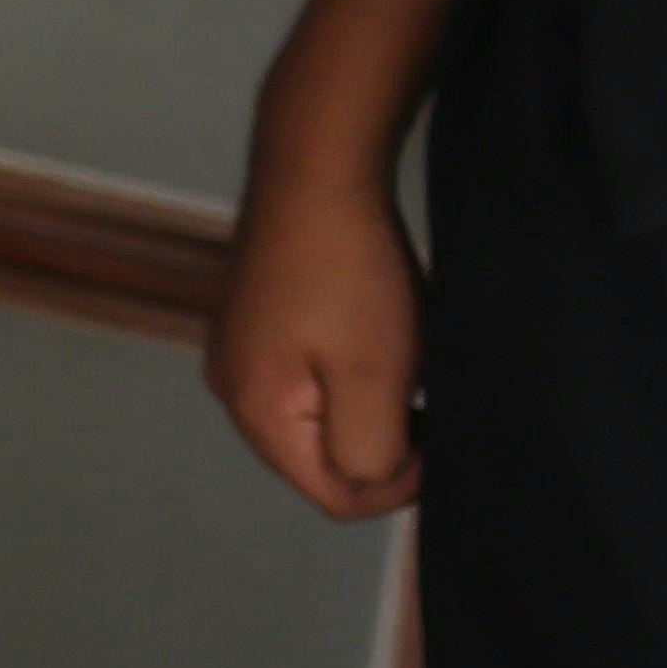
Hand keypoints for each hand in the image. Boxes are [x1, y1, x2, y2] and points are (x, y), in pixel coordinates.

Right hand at [207, 164, 421, 518]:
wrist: (315, 171)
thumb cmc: (350, 277)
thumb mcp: (374, 377)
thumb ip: (369, 452)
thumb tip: (368, 478)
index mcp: (255, 412)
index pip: (333, 496)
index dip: (398, 485)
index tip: (437, 432)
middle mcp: (230, 388)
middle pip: (318, 460)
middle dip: (379, 441)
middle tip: (422, 395)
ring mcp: (234, 350)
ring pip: (314, 419)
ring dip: (365, 406)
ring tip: (398, 361)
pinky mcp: (250, 319)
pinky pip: (303, 380)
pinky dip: (343, 375)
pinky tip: (367, 334)